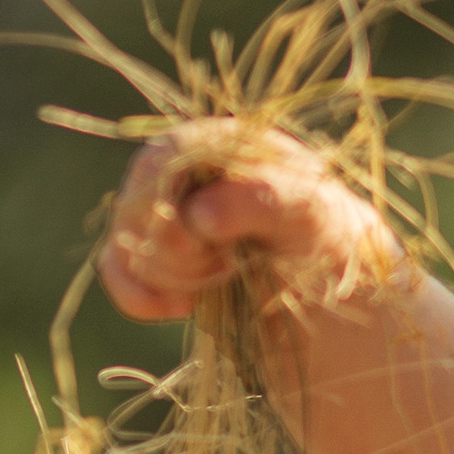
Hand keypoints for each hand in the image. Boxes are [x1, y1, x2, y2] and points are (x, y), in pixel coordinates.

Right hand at [97, 130, 402, 325]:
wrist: (336, 297)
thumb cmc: (331, 245)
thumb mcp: (314, 217)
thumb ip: (264, 200)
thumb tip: (197, 213)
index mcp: (225, 143)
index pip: (166, 158)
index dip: (169, 203)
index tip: (201, 242)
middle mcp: (187, 172)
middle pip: (138, 201)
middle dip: (175, 247)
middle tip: (226, 266)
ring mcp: (166, 215)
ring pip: (127, 239)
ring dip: (168, 273)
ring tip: (222, 280)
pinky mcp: (157, 258)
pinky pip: (117, 271)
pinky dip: (139, 296)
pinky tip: (177, 309)